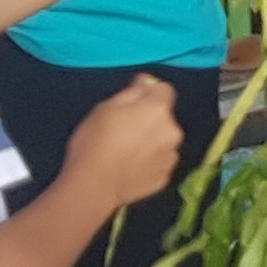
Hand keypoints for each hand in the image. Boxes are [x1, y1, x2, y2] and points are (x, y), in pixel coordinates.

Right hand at [60, 74, 188, 207]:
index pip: (165, 90)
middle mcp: (173, 130)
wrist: (94, 185)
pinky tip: (130, 168)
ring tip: (126, 153)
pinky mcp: (166, 177)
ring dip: (153, 142)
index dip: (149, 95)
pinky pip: (160, 163)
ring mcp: (171, 156)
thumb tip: (145, 81)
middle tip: (125, 131)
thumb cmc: (94, 141)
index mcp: (158, 109)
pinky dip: (150, 163)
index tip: (134, 104)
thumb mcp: (105, 108)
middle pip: (165, 118)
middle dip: (151, 121)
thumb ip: (131, 92)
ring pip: (164, 141)